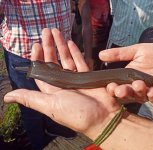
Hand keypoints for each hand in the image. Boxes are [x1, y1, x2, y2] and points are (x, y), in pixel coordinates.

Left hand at [4, 28, 119, 138]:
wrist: (103, 118)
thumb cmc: (76, 113)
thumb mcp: (51, 106)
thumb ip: (30, 99)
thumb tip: (7, 97)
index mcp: (52, 90)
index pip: (41, 71)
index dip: (37, 58)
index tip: (36, 45)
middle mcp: (63, 84)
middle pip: (53, 62)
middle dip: (49, 47)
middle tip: (47, 31)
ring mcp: (76, 79)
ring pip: (66, 59)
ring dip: (61, 46)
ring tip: (57, 32)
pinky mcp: (88, 77)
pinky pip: (80, 62)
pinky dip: (75, 52)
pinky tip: (70, 43)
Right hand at [99, 43, 152, 103]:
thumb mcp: (136, 50)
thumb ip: (120, 54)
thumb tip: (101, 54)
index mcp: (128, 78)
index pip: (117, 85)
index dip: (113, 88)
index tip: (109, 85)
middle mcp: (137, 88)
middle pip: (127, 94)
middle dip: (123, 93)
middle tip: (119, 90)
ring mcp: (149, 92)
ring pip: (141, 97)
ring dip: (138, 92)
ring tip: (137, 84)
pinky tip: (152, 92)